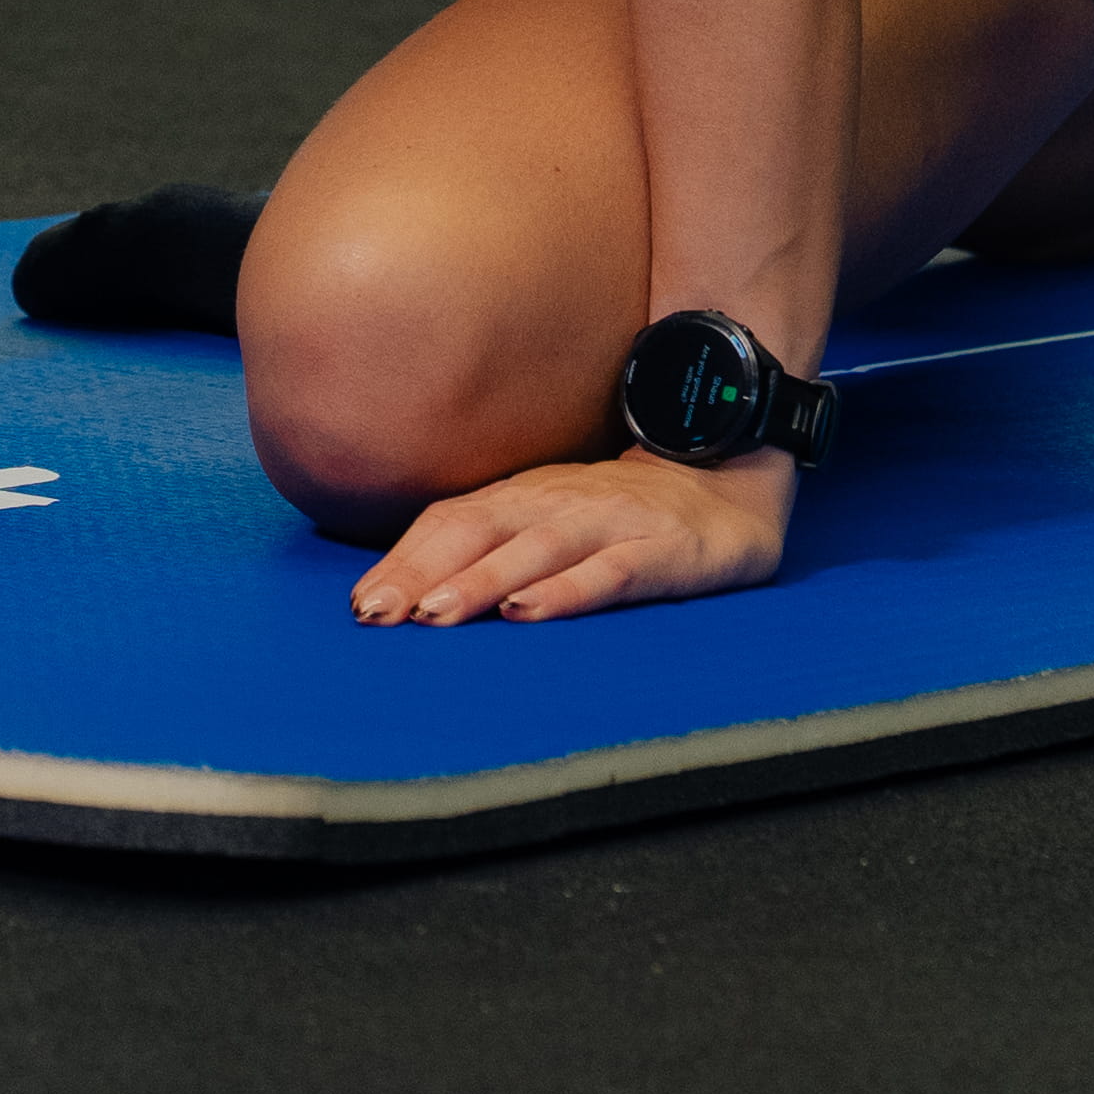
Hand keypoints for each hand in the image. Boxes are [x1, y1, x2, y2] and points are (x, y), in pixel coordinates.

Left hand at [349, 448, 788, 626]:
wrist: (732, 480)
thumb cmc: (625, 514)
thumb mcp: (552, 519)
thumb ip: (494, 546)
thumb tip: (414, 589)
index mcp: (526, 498)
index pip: (453, 521)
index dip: (406, 558)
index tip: (360, 602)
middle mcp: (560, 503)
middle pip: (481, 532)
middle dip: (425, 572)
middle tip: (377, 613)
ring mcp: (612, 522)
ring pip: (536, 550)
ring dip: (481, 581)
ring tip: (435, 614)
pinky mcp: (662, 549)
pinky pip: (610, 571)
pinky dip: (567, 590)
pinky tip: (530, 612)